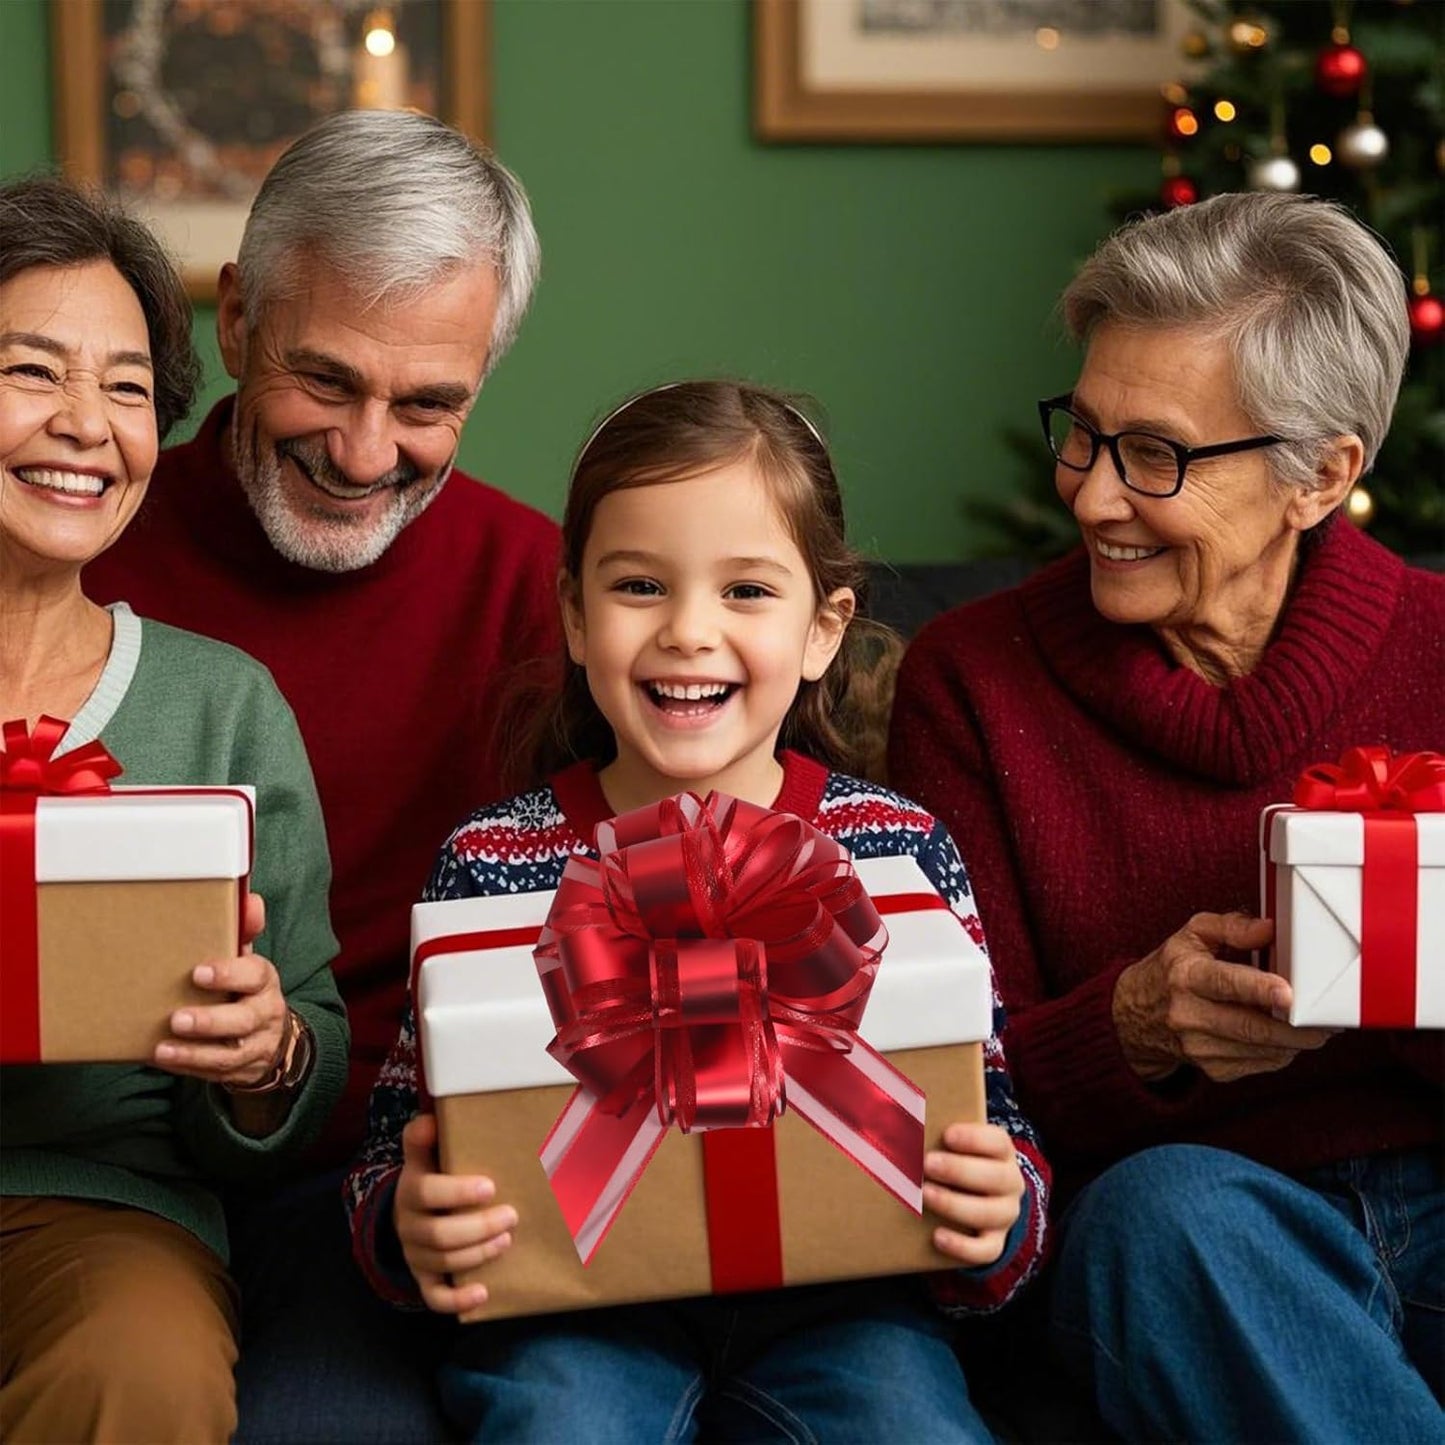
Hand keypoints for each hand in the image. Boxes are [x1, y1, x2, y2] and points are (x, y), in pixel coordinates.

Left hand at [154, 893, 290, 1086]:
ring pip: (229, 1054)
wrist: (271, 1038)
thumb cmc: (245, 990)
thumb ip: (242, 933)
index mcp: (264, 983)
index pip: (255, 976)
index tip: (198, 972)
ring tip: (163, 1048)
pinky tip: (163, 1058)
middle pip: (243, 1020)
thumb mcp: (246, 962)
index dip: (229, 974)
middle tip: (177, 1018)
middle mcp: (265, 1015)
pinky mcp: (239, 1071)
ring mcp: (254, 1046)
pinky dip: (187, 1067)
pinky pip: (214, 1073)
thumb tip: (249, 899)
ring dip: (194, 1052)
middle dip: (210, 1021)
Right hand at [394, 1113, 517, 1314]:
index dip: (457, 1192)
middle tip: (511, 1216)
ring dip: (478, 1254)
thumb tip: (429, 1121)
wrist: (410, 1211)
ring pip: (442, 1263)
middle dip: (478, 1227)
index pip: (426, 1192)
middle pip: (438, 1234)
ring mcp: (415, 1254)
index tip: (490, 1186)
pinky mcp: (423, 1277)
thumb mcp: (424, 1153)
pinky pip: (434, 1297)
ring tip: (507, 1241)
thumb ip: (424, 1136)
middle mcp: (408, 1224)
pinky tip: (484, 1293)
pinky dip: (458, 1299)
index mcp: (410, 1189)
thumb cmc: (432, 1175)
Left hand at [923, 1122, 1024, 1267]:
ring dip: (956, 1204)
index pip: (998, 1142)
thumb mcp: (950, 1144)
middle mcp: (1010, 1183)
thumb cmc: (955, 1160)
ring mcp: (1005, 1214)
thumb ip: (929, 1128)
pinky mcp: (995, 1242)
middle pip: (997, 1177)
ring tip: (925, 1194)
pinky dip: (962, 1246)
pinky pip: (986, 1251)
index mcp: (1001, 1152)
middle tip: (927, 1163)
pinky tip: (937, 1236)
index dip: (975, 1138)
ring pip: (990, 1213)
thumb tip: (885, 1112)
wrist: (981, 1198)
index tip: (947, 1134)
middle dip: (960, 1170)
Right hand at [1113, 911, 1337, 1083]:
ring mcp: (1198, 1046)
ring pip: (1260, 1049)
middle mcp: (1188, 1013)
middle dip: (1295, 1027)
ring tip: (1315, 1027)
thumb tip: (1270, 929)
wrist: (1133, 1016)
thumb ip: (1231, 927)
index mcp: (1185, 975)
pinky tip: (1285, 1038)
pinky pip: (1259, 1065)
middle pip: (1251, 1026)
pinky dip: (1280, 1052)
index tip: (1288, 993)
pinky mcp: (1212, 1068)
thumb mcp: (1192, 935)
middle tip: (1326, 1020)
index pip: (1225, 983)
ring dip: (1294, 1041)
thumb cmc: (1171, 969)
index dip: (1259, 989)